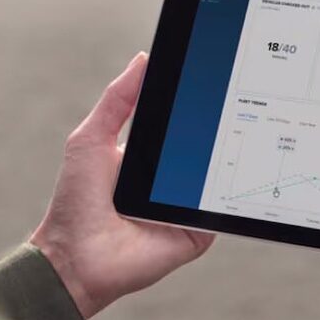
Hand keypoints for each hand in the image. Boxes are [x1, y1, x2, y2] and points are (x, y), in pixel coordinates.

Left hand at [29, 53, 214, 318]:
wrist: (78, 260)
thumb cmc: (77, 202)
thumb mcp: (91, 140)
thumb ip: (116, 102)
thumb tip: (144, 59)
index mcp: (156, 153)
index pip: (187, 122)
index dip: (202, 102)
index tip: (219, 75)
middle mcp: (177, 178)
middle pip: (210, 146)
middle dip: (224, 126)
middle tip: (239, 101)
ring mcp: (191, 204)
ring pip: (222, 175)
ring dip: (230, 159)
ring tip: (241, 134)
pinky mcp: (200, 229)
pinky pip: (222, 209)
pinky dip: (229, 195)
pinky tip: (233, 178)